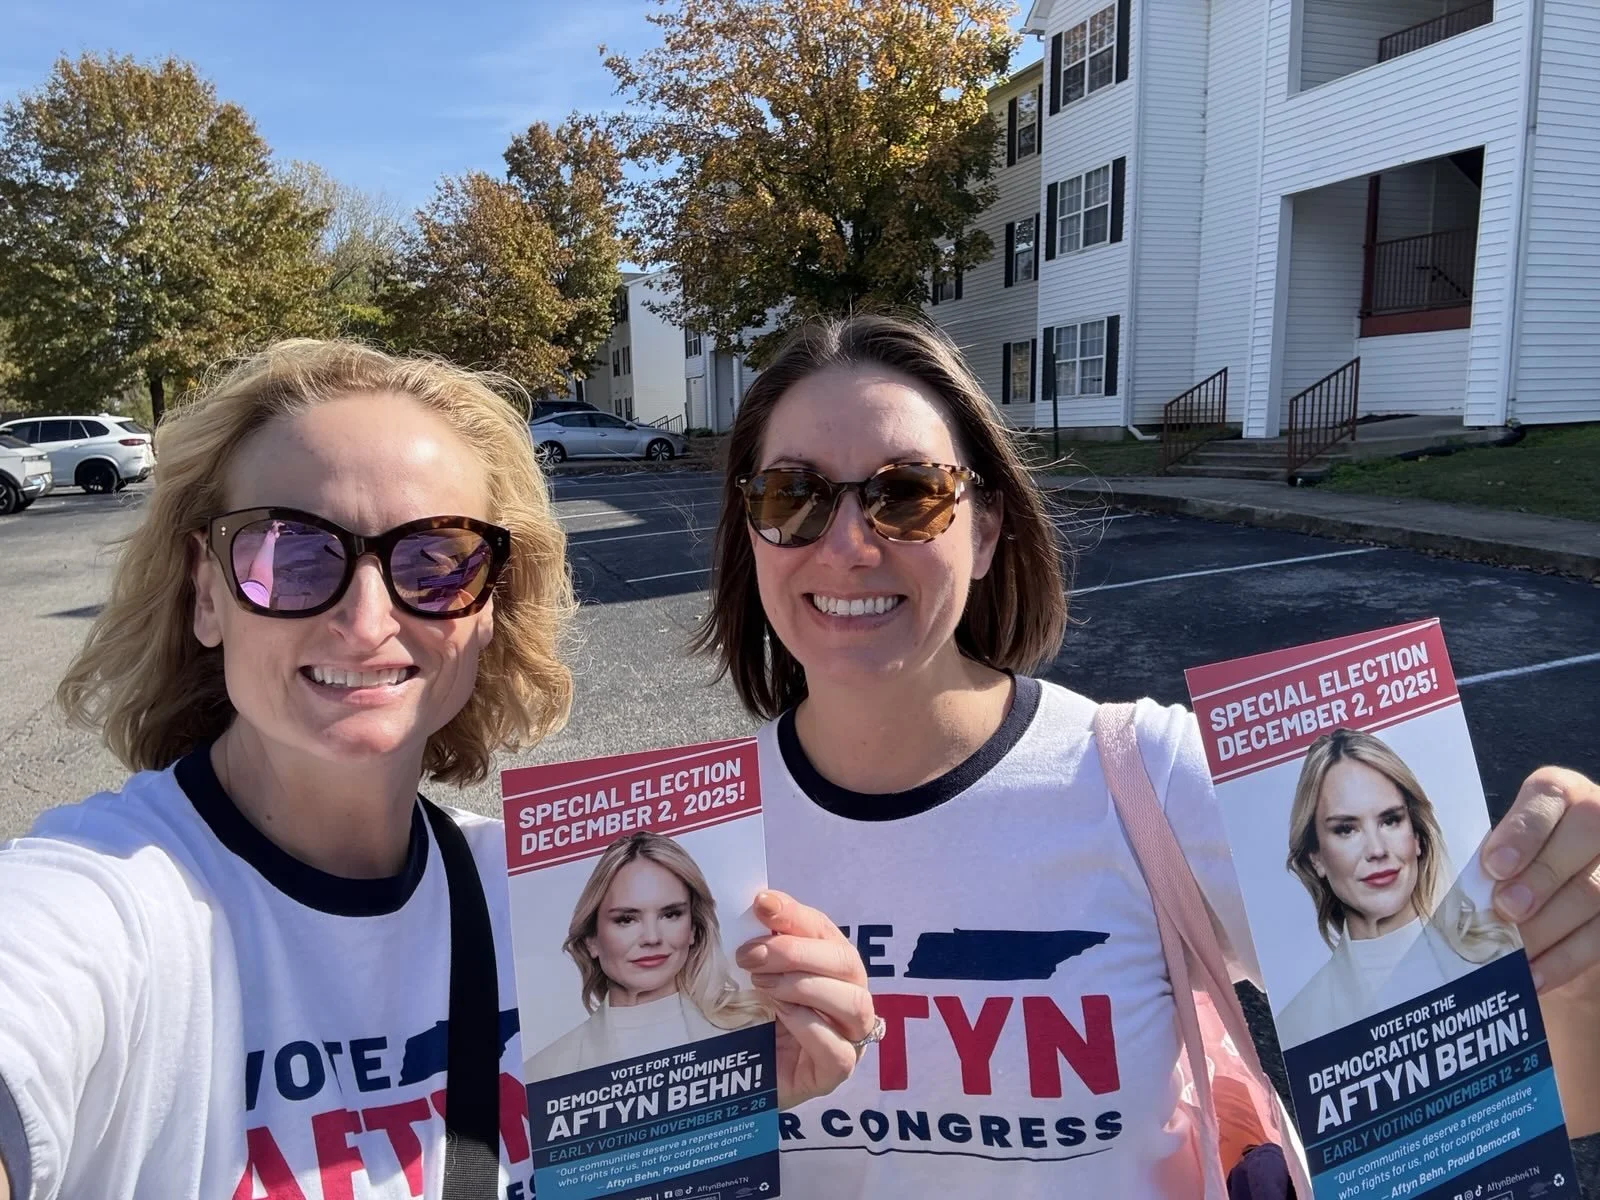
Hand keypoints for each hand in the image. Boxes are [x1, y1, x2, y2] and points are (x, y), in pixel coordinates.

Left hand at [736, 890, 874, 1108]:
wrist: (734, 1078)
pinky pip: (838, 1049)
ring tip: (762, 986)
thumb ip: (761, 944)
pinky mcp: (836, 1072)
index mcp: (830, 964)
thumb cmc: (749, 1018)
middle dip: (796, 952)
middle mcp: (849, 995)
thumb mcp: (752, 975)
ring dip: (804, 986)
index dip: (795, 914)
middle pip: (846, 962)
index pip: (824, 929)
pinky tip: (780, 1017)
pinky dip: (809, 1026)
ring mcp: (849, 1036)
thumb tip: (759, 905)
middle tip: (750, 955)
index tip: (761, 904)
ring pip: (853, 1002)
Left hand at [1483, 767, 1599, 991]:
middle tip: (1506, 911)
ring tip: (1515, 953)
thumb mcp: (1508, 847)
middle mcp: (1599, 815)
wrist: (1559, 881)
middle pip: (1584, 837)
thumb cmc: (1518, 862)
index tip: (1494, 867)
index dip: (1523, 833)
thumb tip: (1470, 897)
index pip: (1548, 797)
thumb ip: (1497, 858)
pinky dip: (1567, 959)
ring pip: (1596, 890)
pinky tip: (1536, 976)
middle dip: (1541, 878)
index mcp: (1561, 792)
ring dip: (1551, 926)